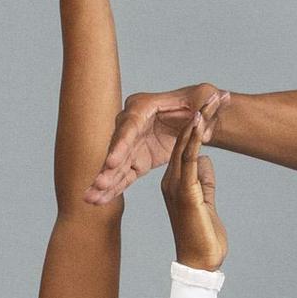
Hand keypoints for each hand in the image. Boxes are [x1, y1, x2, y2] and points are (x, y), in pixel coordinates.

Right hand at [93, 85, 226, 208]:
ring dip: (105, 182)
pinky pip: (124, 176)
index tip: (112, 162)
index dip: (120, 145)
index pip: (130, 126)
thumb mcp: (206, 96)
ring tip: (91, 199)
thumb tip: (202, 126)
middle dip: (107, 168)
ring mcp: (132, 143)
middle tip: (99, 184)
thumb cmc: (202, 101)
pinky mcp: (137, 159)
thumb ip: (206, 105)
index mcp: (144, 105)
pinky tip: (99, 201)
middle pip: (117, 147)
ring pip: (116, 165)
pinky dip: (114, 188)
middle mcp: (131, 123)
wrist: (200, 115)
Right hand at [159, 93, 227, 272]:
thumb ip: (204, 181)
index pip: (184, 145)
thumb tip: (205, 161)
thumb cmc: (204, 238)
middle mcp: (171, 180)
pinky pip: (187, 158)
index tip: (214, 104)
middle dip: (200, 114)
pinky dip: (194, 137)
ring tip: (213, 98)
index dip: (199, 124)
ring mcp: (176, 185)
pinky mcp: (185, 192)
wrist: (201, 263)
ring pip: (185, 143)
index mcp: (175, 182)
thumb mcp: (206, 202)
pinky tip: (200, 120)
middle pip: (183, 138)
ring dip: (200, 119)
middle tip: (217, 92)